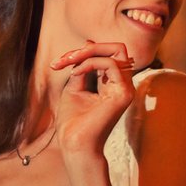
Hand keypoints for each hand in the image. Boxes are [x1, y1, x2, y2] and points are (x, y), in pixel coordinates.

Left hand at [49, 40, 135, 159]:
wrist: (74, 143)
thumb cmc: (73, 120)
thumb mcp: (75, 85)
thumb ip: (83, 66)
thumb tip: (89, 42)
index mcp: (112, 83)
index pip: (107, 54)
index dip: (84, 51)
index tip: (59, 62)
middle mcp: (122, 84)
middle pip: (116, 48)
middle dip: (89, 47)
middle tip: (66, 58)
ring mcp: (126, 88)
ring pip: (116, 50)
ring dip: (87, 53)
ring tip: (68, 63)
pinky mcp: (123, 93)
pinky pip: (111, 64)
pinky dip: (90, 63)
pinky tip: (76, 73)